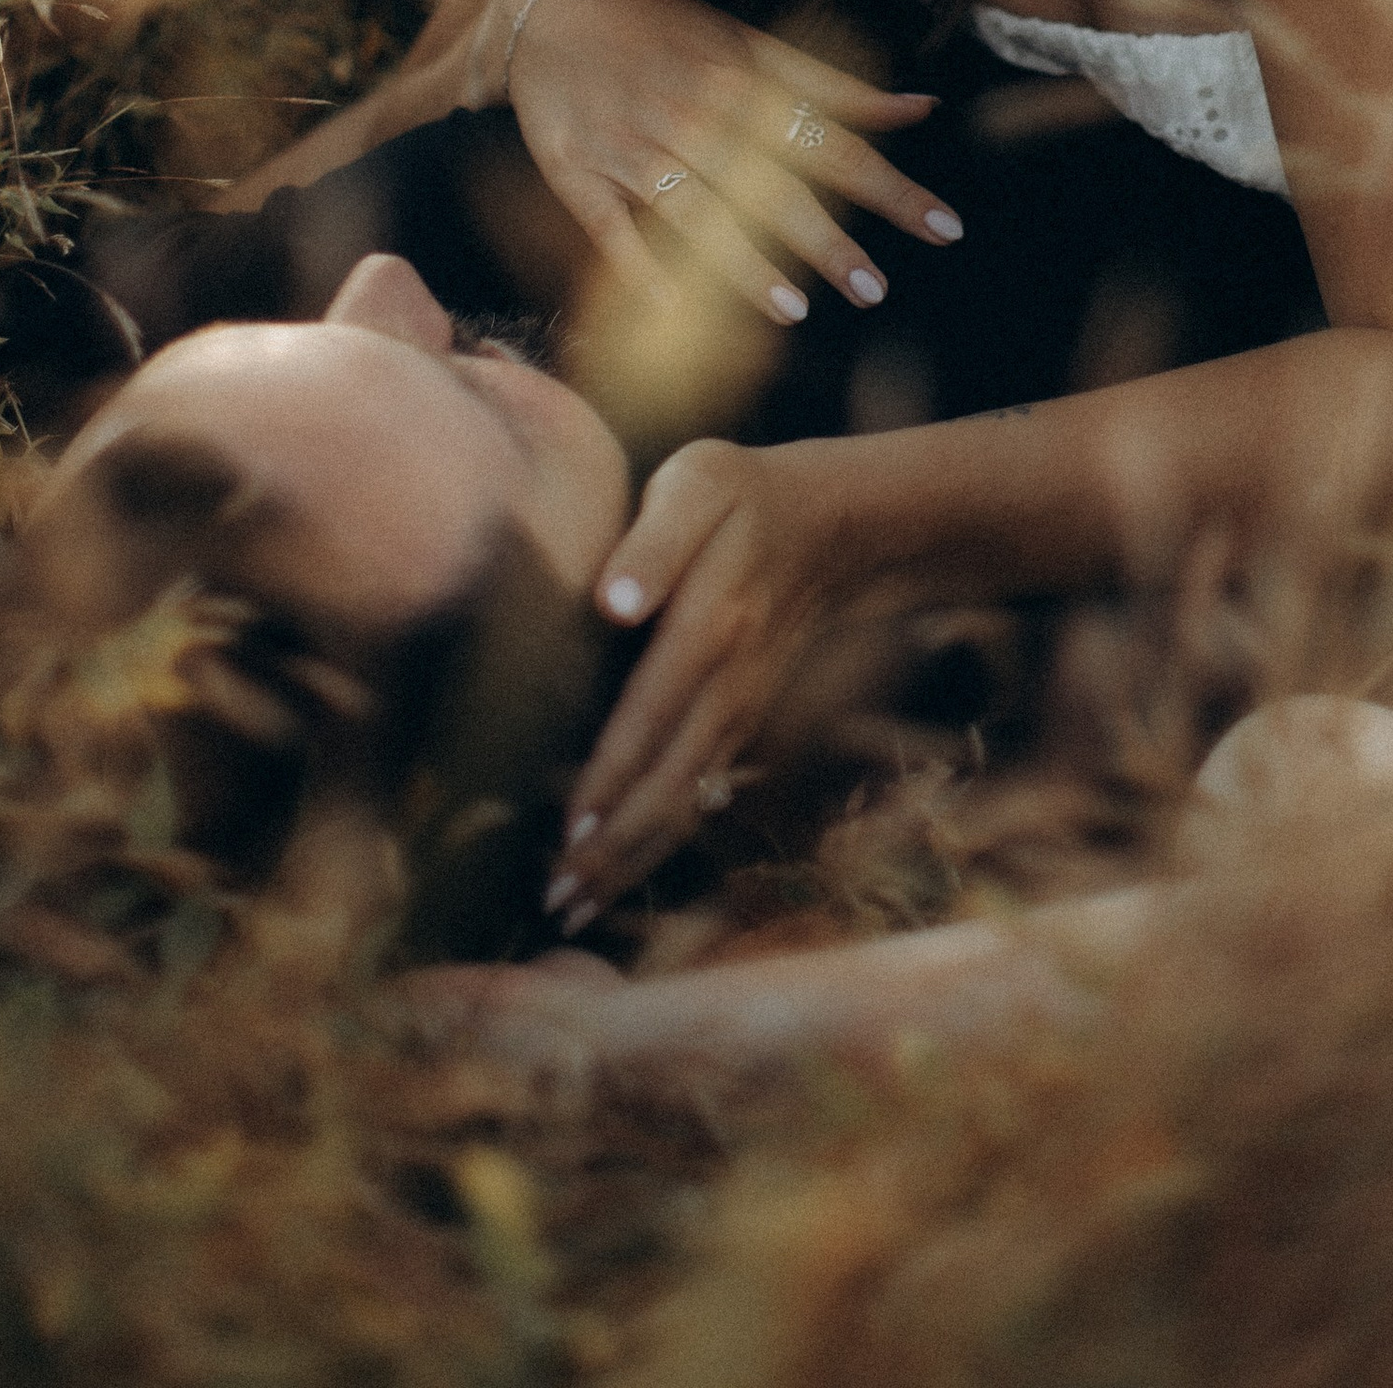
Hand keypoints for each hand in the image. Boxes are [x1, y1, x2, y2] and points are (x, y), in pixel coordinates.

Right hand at [490, 0, 962, 321]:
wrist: (547, 8)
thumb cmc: (662, 26)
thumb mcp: (748, 41)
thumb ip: (833, 86)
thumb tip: (922, 108)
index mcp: (741, 81)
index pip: (833, 142)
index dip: (890, 186)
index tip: (944, 226)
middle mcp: (692, 116)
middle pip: (769, 185)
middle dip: (825, 239)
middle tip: (874, 289)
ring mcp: (632, 149)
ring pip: (694, 212)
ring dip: (741, 262)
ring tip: (792, 309)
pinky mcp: (578, 177)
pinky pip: (612, 231)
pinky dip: (640, 269)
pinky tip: (673, 309)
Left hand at [549, 438, 853, 920]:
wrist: (835, 523)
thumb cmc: (742, 496)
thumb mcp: (700, 484)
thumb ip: (655, 541)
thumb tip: (613, 603)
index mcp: (711, 625)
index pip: (649, 717)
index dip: (609, 781)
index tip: (566, 838)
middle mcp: (728, 684)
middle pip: (669, 783)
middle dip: (614, 850)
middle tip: (556, 903)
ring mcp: (741, 710)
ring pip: (688, 801)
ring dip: (635, 859)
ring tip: (577, 909)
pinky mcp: (743, 720)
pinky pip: (701, 792)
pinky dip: (661, 838)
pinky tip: (622, 869)